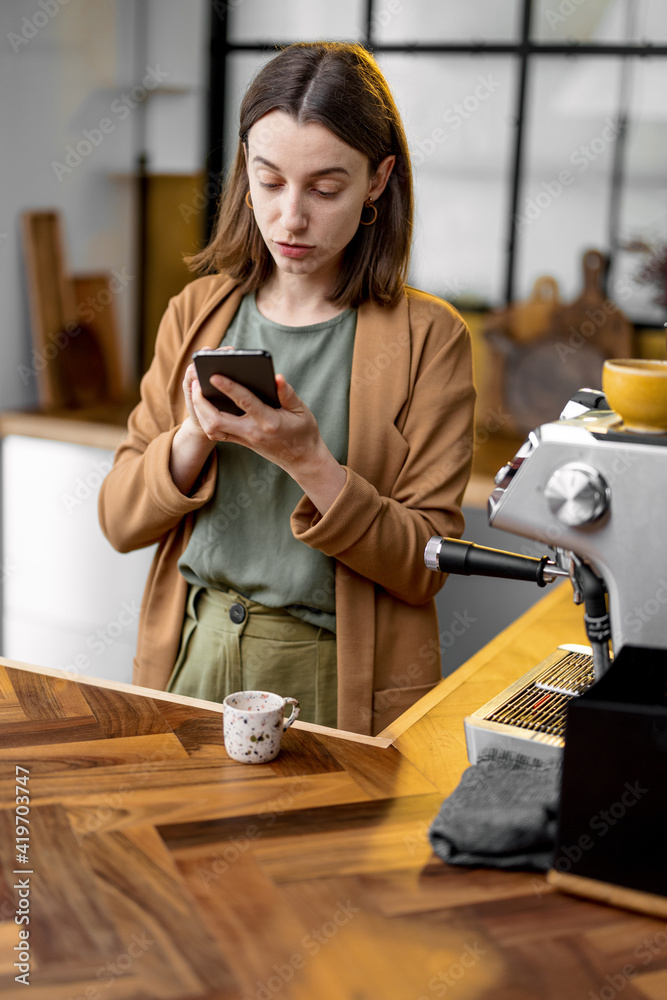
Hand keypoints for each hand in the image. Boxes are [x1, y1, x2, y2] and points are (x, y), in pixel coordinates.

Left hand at [192, 372, 346, 512]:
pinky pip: (216, 432)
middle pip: (216, 420)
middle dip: (201, 401)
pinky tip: (203, 404)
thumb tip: (277, 377)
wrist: (302, 459)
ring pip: (212, 428)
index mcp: (268, 421)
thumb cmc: (303, 431)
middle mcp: (252, 432)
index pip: (244, 402)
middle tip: (196, 382)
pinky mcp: (240, 442)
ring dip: (199, 411)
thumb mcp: (301, 410)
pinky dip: (205, 418)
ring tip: (196, 390)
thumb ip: (288, 394)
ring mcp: (244, 439)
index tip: (214, 374)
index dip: (228, 387)